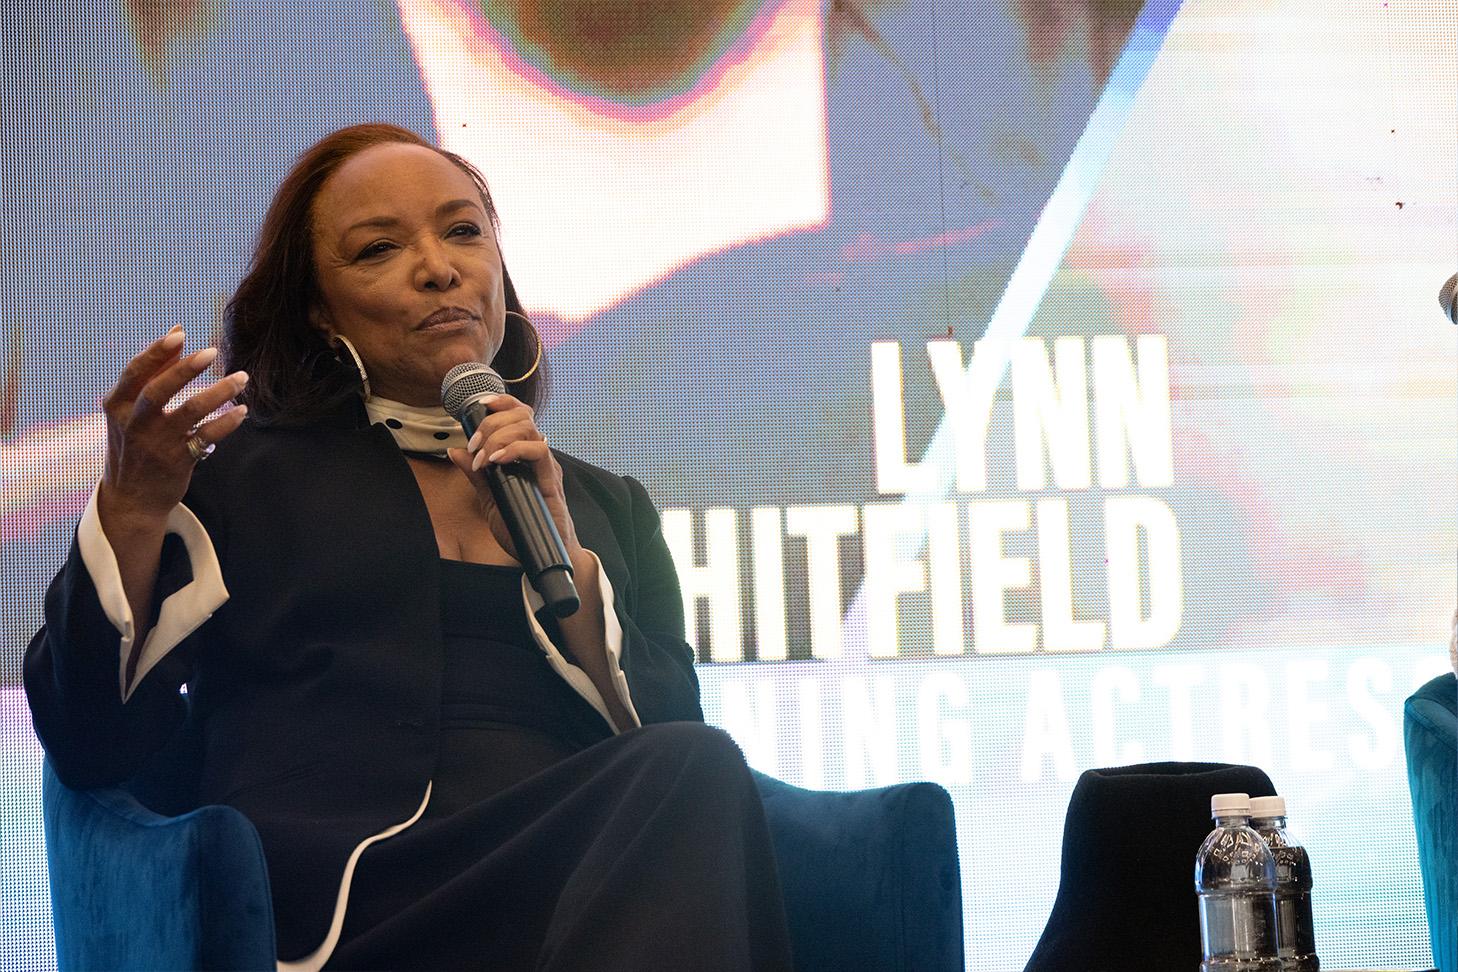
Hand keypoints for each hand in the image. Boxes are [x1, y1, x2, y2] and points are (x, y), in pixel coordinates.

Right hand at [98, 326, 249, 528]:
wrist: (132, 497)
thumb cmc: (134, 442)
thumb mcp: (132, 409)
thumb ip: (155, 371)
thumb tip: (177, 331)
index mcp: (118, 404)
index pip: (135, 372)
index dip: (156, 353)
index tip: (180, 336)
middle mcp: (134, 423)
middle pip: (158, 390)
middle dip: (185, 369)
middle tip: (212, 352)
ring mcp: (156, 443)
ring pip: (189, 412)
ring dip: (218, 393)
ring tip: (241, 378)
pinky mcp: (177, 460)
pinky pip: (206, 437)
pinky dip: (226, 422)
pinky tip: (241, 411)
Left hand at [445, 393, 581, 562]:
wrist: (543, 552)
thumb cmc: (521, 525)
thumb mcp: (490, 498)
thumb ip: (475, 475)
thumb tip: (455, 452)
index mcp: (524, 452)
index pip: (517, 413)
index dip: (501, 401)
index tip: (478, 405)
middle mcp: (536, 453)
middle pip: (521, 414)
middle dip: (491, 423)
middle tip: (473, 445)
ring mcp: (545, 464)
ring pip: (528, 427)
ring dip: (499, 436)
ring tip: (483, 457)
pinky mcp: (550, 478)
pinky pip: (539, 450)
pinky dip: (515, 450)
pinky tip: (498, 461)